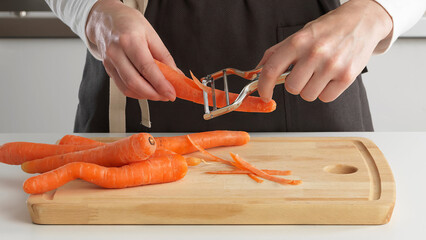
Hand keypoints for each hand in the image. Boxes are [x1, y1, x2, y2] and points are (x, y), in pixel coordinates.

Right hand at [86, 0, 176, 100]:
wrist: (105, 19)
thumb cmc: (129, 23)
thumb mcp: (151, 34)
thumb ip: (164, 56)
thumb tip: (176, 74)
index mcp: (130, 40)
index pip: (146, 68)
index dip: (160, 84)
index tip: (171, 92)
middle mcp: (116, 52)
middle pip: (135, 82)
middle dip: (154, 94)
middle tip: (167, 95)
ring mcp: (110, 62)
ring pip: (127, 88)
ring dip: (146, 95)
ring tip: (159, 93)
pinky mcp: (108, 69)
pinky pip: (122, 87)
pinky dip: (137, 93)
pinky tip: (147, 90)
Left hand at [257, 0, 392, 102]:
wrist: (363, 21)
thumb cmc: (328, 29)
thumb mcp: (300, 35)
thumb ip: (277, 53)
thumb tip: (257, 71)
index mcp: (298, 41)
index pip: (272, 70)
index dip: (263, 86)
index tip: (264, 94)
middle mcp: (314, 53)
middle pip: (292, 88)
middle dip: (295, 84)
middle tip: (305, 72)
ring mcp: (332, 65)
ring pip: (308, 95)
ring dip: (311, 88)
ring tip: (320, 72)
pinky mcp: (347, 76)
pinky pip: (326, 98)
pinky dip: (326, 91)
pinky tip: (331, 76)